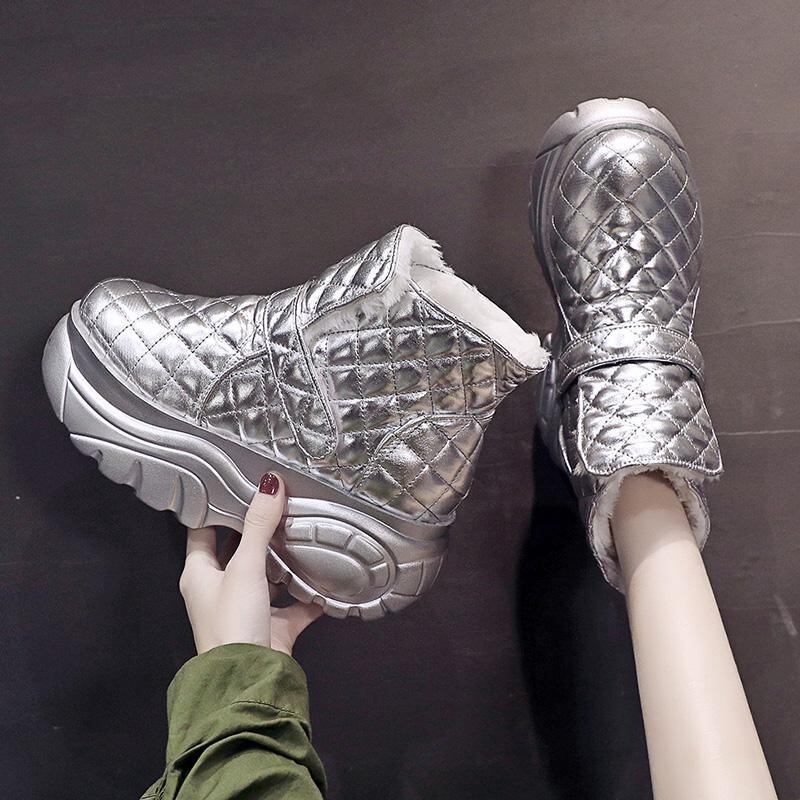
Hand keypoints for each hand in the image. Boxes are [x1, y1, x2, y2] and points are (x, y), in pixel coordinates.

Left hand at [179, 472, 322, 655]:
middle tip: (280, 502)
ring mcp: (247, 610)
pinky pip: (293, 605)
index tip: (239, 484)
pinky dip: (309, 594)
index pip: (203, 531)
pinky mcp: (272, 628)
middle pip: (237, 552)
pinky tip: (326, 580)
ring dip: (283, 560)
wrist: (249, 680)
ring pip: (266, 577)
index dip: (218, 508)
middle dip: (257, 531)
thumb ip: (258, 525)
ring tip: (304, 532)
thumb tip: (269, 483)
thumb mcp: (244, 566)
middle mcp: (220, 590)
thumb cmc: (232, 621)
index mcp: (199, 574)